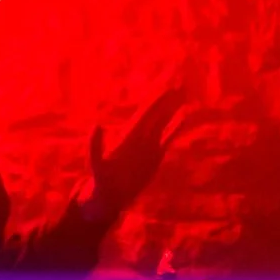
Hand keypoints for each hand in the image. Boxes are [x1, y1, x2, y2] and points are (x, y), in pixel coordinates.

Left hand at [79, 82, 189, 224]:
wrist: (111, 195)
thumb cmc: (101, 180)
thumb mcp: (96, 164)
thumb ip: (95, 146)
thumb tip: (97, 124)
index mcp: (128, 135)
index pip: (145, 114)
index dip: (157, 102)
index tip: (168, 90)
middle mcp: (140, 136)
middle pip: (156, 114)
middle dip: (168, 100)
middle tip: (181, 84)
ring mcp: (148, 144)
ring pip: (163, 122)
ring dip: (173, 109)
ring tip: (184, 95)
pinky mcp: (155, 155)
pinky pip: (168, 137)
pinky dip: (176, 127)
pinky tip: (184, 117)